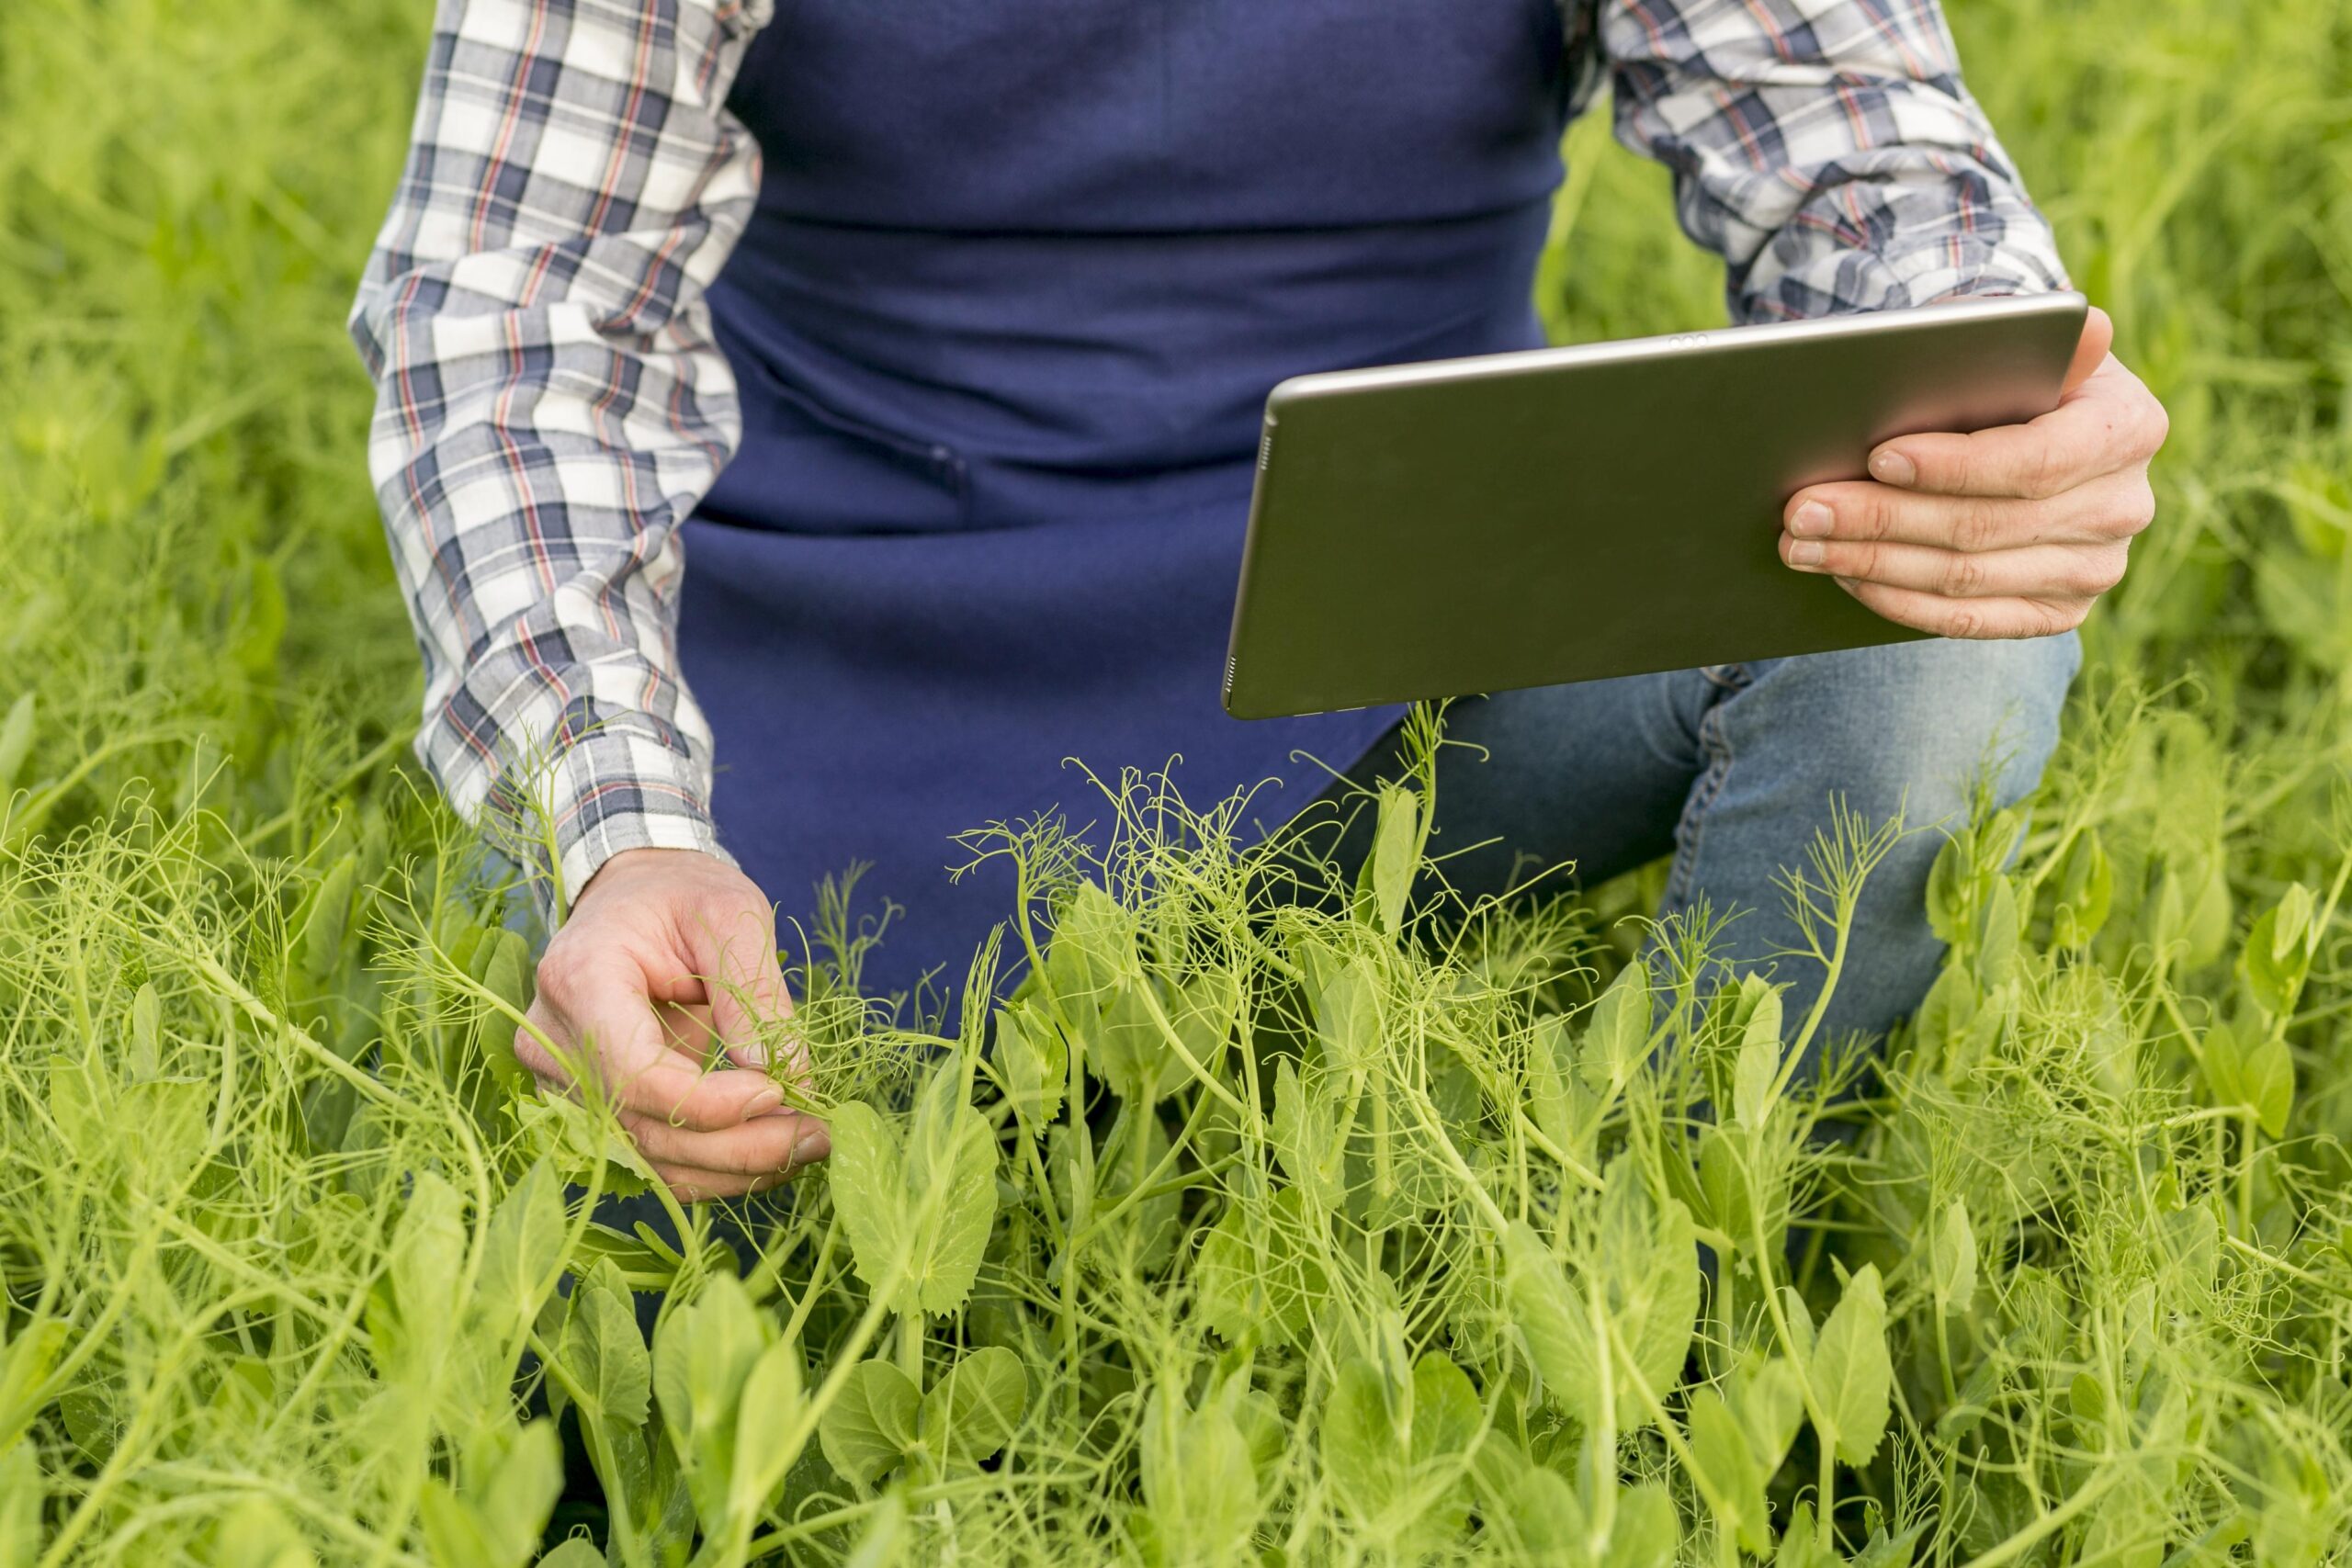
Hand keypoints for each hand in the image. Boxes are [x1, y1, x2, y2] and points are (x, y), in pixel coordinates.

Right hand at [516, 847, 828, 1200]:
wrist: (632, 898)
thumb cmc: (680, 893)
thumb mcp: (731, 914)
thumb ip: (755, 992)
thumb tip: (787, 1076)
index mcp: (580, 980)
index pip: (635, 1075)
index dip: (709, 1103)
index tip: (779, 1091)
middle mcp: (554, 1042)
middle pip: (644, 1127)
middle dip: (739, 1146)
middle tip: (820, 1136)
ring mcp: (561, 1080)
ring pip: (648, 1157)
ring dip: (733, 1167)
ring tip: (807, 1145)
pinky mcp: (587, 1106)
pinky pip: (650, 1156)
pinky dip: (713, 1165)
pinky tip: (771, 1150)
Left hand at [1778, 305, 2167, 636]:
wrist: (2029, 432)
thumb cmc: (2009, 377)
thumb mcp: (2017, 343)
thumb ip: (2027, 335)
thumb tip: (2083, 324)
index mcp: (2129, 427)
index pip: (2035, 460)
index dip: (1953, 466)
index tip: (1877, 457)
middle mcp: (2123, 506)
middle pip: (1984, 526)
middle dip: (1881, 518)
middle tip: (1802, 509)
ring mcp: (2095, 568)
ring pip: (1965, 578)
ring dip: (1870, 563)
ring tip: (1801, 543)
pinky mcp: (2058, 612)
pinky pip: (1968, 621)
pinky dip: (1897, 600)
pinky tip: (1844, 575)